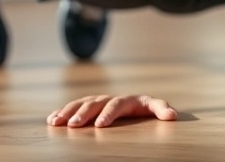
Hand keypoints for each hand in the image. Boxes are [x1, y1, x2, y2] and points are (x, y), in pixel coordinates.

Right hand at [47, 94, 177, 127]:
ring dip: (68, 112)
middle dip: (83, 114)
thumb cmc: (146, 109)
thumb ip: (162, 110)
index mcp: (127, 99)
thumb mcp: (155, 108)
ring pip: (81, 104)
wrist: (136, 103)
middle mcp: (109, 98)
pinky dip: (62, 112)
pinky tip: (52, 121)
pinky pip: (74, 106)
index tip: (100, 126)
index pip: (116, 104)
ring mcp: (97, 100)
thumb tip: (172, 116)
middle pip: (94, 103)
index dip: (108, 114)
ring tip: (57, 123)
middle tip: (74, 126)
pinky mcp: (88, 105)